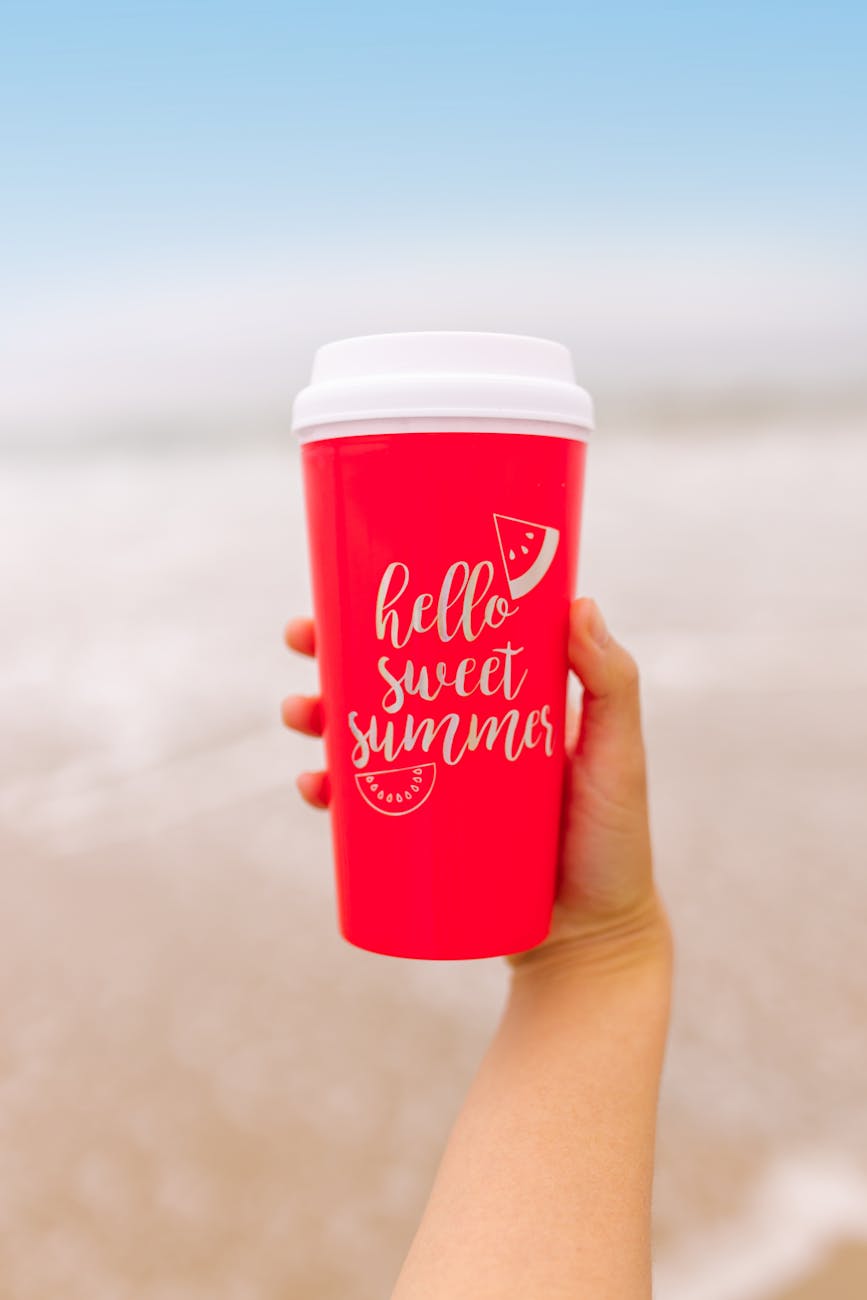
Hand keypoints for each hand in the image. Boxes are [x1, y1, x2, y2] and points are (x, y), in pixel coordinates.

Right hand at [281, 598, 670, 974]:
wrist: (591, 942)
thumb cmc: (615, 842)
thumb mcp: (617, 757)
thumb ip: (612, 686)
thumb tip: (580, 601)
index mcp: (505, 702)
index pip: (443, 641)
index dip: (397, 611)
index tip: (356, 585)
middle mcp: (464, 736)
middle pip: (390, 682)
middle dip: (335, 657)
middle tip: (303, 641)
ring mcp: (439, 787)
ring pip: (367, 739)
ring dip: (320, 718)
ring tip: (300, 714)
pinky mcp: (420, 838)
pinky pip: (363, 805)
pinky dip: (330, 791)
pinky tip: (313, 785)